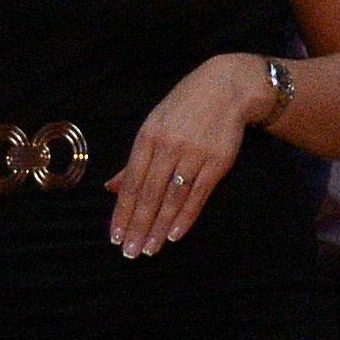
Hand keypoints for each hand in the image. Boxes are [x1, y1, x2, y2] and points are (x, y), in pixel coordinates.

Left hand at [108, 55, 270, 258]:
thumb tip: (111, 187)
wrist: (228, 88)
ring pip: (172, 198)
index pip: (131, 183)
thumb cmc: (185, 107)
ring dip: (159, 227)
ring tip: (149, 249)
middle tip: (130, 252)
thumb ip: (134, 160)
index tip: (115, 236)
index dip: (122, 212)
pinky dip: (186, 216)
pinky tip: (174, 235)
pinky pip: (198, 195)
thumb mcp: (153, 125)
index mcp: (148, 137)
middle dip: (138, 226)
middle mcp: (168, 147)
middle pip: (149, 195)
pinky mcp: (217, 162)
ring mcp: (193, 155)